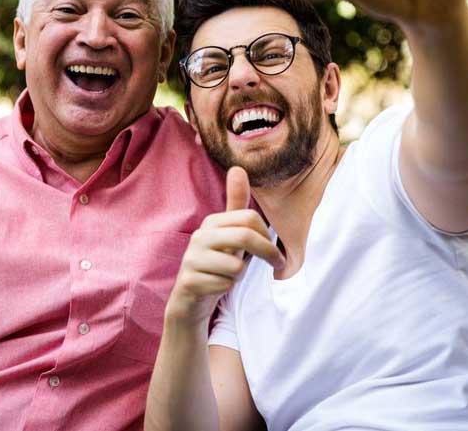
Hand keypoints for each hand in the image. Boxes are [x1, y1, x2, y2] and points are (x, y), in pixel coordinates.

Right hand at [165, 167, 284, 325]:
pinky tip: (215, 287)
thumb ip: (235, 203)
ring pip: (236, 266)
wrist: (189, 299)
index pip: (250, 218)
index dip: (268, 236)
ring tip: (227, 276)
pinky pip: (224, 285)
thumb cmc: (216, 263)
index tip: (276, 252)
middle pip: (245, 237)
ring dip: (239, 277)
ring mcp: (192, 259)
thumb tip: (238, 168)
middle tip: (279, 265)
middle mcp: (199, 237)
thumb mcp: (229, 234)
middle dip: (267, 253)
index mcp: (212, 223)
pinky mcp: (189, 282)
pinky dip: (226, 289)